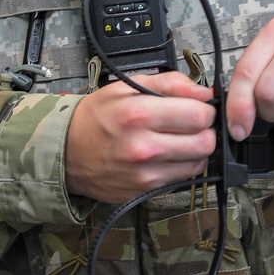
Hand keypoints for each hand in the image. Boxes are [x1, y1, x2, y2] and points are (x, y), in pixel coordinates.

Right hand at [65, 70, 216, 203]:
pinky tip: (169, 153)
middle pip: (205, 142)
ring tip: (181, 138)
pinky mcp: (146, 190)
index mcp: (139, 114)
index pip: (198, 115)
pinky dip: (184, 165)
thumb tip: (203, 91)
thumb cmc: (96, 117)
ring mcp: (145, 173)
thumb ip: (171, 83)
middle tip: (194, 123)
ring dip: (197, 149)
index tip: (199, 107)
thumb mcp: (127, 86)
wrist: (67, 151)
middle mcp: (144, 147)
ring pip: (199, 162)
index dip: (205, 109)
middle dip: (206, 130)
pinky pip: (183, 178)